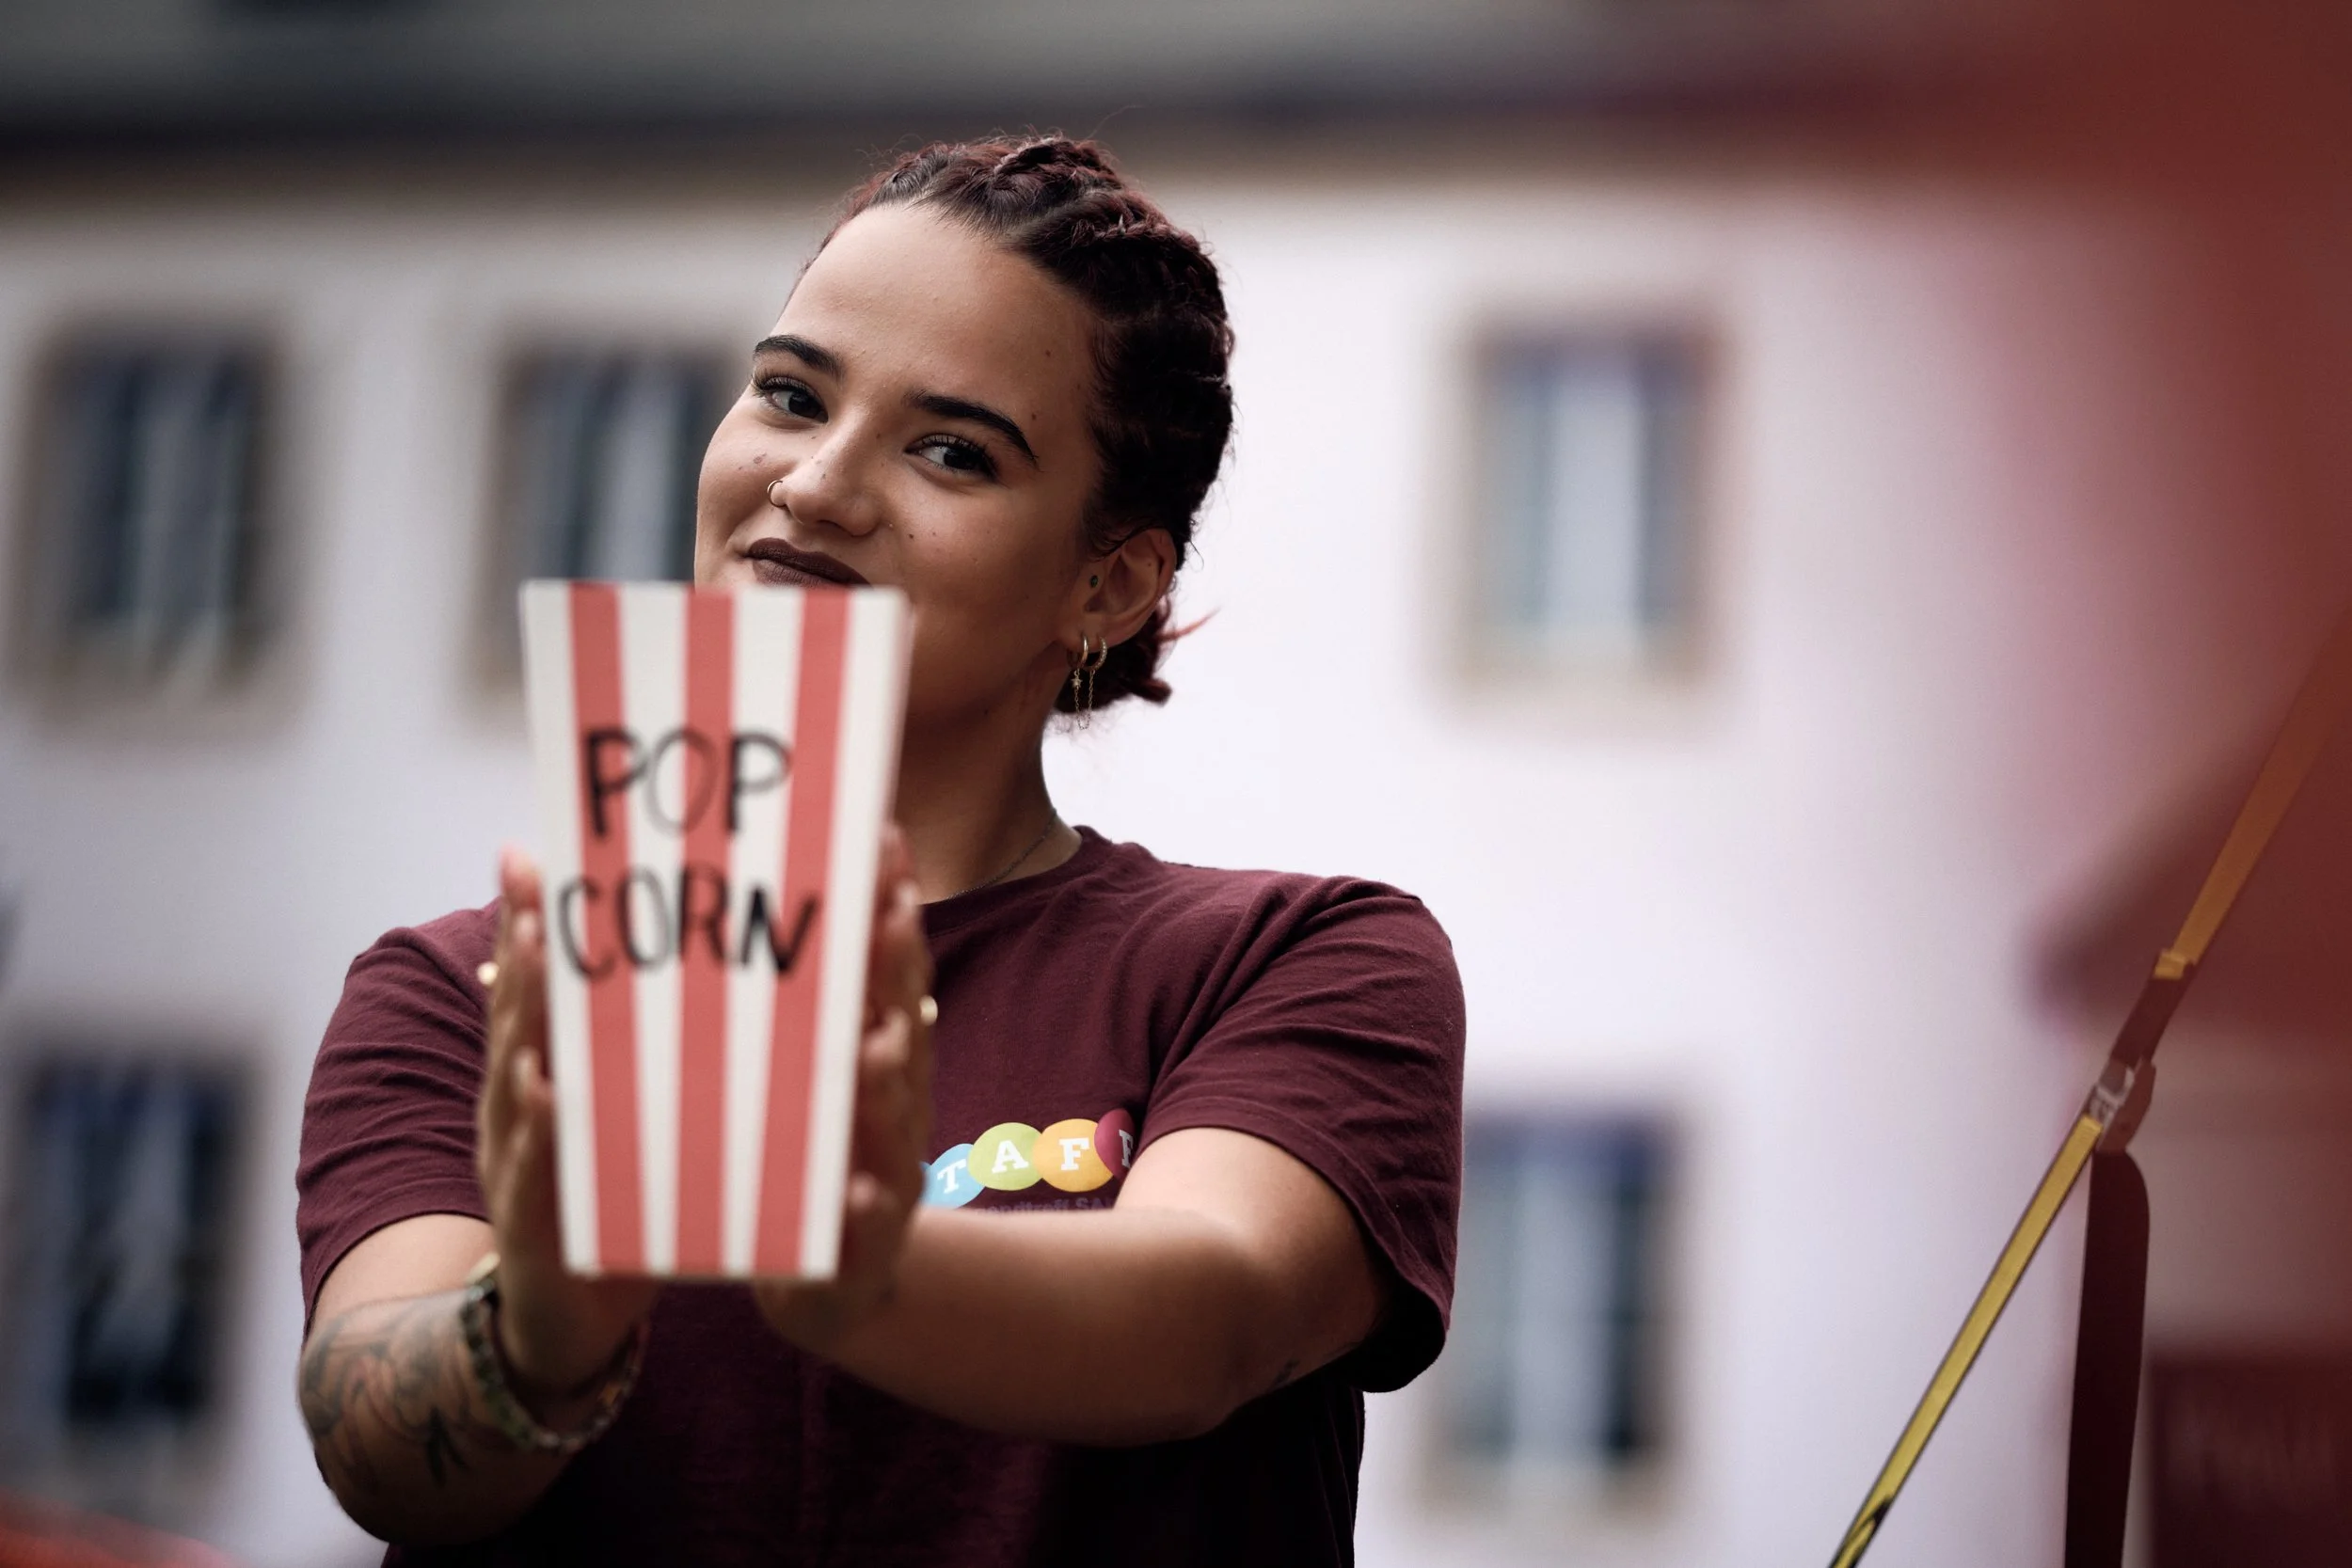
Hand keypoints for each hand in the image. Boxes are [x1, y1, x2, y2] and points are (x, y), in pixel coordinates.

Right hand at [477, 849, 660, 1411]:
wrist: (559, 1324)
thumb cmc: (594, 1205)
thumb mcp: (598, 1118)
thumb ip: (604, 1047)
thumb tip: (617, 969)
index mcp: (532, 1083)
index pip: (529, 992)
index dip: (526, 925)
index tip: (532, 856)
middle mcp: (513, 1115)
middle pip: (515, 1022)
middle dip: (523, 954)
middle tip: (533, 886)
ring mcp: (515, 1170)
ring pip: (516, 1084)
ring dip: (527, 1023)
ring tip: (541, 963)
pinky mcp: (536, 1230)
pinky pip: (537, 1172)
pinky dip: (541, 1132)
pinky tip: (548, 1091)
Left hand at [755, 825, 933, 1352]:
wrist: (836, 1286)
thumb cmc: (815, 1165)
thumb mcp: (813, 1077)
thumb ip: (819, 1001)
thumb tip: (809, 897)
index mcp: (878, 1062)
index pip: (888, 974)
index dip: (889, 911)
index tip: (883, 845)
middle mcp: (894, 1110)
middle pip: (903, 1031)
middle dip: (899, 976)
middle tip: (894, 914)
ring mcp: (887, 1177)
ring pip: (895, 1122)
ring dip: (891, 1084)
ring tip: (883, 1045)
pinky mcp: (863, 1248)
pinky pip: (866, 1227)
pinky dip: (863, 1208)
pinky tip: (855, 1192)